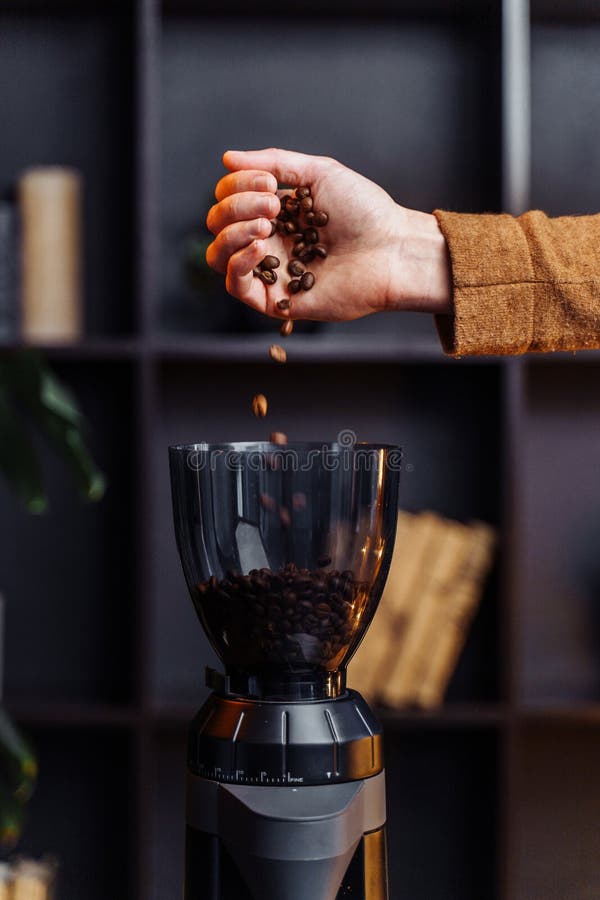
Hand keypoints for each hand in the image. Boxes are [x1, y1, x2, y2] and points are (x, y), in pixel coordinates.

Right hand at [206, 148, 450, 321]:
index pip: (230, 198)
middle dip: (237, 206)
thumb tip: (227, 158)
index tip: (270, 183)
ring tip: (265, 223)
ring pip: (218, 255)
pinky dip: (238, 262)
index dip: (237, 185)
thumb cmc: (365, 212)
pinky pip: (236, 285)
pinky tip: (258, 245)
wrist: (392, 250)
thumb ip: (273, 162)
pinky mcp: (276, 299)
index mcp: (276, 212)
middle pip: (219, 224)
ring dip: (232, 232)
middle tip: (272, 203)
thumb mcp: (319, 173)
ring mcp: (270, 271)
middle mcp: (269, 241)